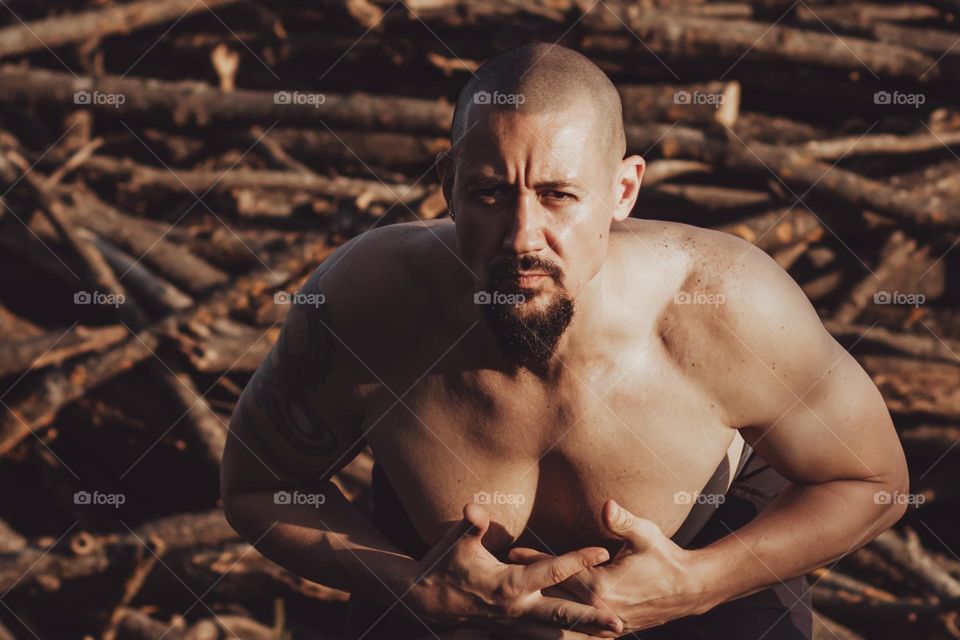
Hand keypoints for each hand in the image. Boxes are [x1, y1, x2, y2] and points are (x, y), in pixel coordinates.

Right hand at [404, 503, 623, 636]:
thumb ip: (470, 525)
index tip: (602, 552)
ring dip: (583, 633)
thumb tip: (473, 508)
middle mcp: (516, 609)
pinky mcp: (510, 631)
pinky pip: (543, 638)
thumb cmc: (442, 565)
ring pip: (556, 632)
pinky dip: (564, 638)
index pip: (551, 571)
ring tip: (612, 634)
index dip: (578, 560)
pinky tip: (582, 639)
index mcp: (508, 585)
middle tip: (620, 623)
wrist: (423, 599)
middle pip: (562, 614)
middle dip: (591, 619)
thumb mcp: (455, 542)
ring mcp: (514, 624)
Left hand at [509, 499, 707, 632]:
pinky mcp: (611, 628)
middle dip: (528, 587)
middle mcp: (598, 608)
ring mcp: (604, 622)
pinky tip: (544, 630)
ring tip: (512, 611)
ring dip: (539, 614)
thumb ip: (622, 521)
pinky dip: (561, 630)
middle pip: (554, 596)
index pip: (559, 570)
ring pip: (563, 619)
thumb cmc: (665, 556)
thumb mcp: (644, 534)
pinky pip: (579, 632)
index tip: (512, 551)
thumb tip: (607, 505)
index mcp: (600, 586)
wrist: (689, 588)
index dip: (535, 559)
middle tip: (501, 578)